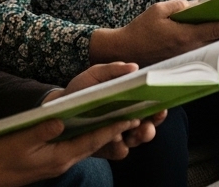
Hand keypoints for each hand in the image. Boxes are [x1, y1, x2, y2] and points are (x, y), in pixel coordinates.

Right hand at [0, 116, 146, 186]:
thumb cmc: (0, 157)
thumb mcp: (19, 142)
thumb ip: (40, 131)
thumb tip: (61, 120)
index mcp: (59, 156)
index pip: (92, 141)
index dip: (112, 129)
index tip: (130, 118)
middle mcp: (64, 159)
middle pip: (96, 143)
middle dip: (116, 130)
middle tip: (137, 115)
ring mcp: (60, 160)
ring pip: (89, 145)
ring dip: (106, 133)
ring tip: (124, 117)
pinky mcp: (54, 158)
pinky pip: (78, 146)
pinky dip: (90, 135)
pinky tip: (95, 125)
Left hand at [43, 63, 164, 160]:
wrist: (56, 108)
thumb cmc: (80, 90)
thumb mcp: (94, 75)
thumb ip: (112, 70)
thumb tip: (134, 67)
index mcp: (129, 103)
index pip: (151, 108)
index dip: (159, 110)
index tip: (161, 107)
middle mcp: (127, 121)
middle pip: (148, 128)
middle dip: (150, 128)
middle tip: (146, 125)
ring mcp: (116, 136)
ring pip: (136, 141)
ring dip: (137, 137)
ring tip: (131, 131)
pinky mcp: (104, 148)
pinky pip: (119, 152)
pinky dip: (119, 146)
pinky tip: (113, 138)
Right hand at [90, 0, 218, 65]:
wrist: (124, 52)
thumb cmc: (141, 29)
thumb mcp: (160, 9)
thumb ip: (182, 6)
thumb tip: (201, 6)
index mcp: (185, 35)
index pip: (216, 30)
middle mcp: (189, 50)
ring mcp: (187, 60)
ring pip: (216, 55)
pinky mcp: (183, 65)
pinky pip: (207, 61)